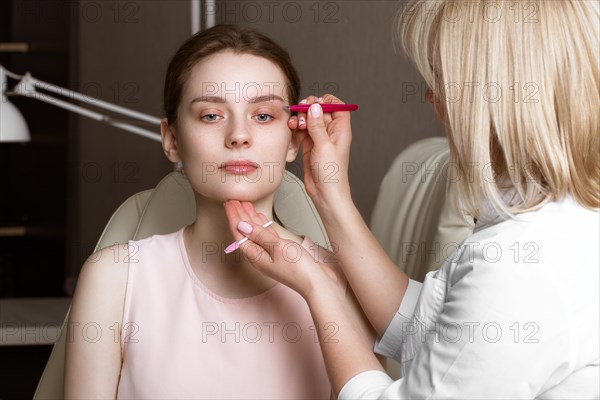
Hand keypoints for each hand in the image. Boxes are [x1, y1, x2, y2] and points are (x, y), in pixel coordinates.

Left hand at [224, 200, 342, 298]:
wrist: (317, 284)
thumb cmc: (299, 270)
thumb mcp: (278, 247)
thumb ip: (260, 235)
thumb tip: (242, 226)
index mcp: (255, 256)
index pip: (239, 233)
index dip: (234, 217)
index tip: (230, 203)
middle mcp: (260, 256)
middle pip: (245, 233)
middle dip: (240, 216)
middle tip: (234, 200)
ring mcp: (270, 255)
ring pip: (256, 233)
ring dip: (250, 219)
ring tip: (245, 205)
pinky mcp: (280, 254)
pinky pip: (267, 237)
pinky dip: (263, 226)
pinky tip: (261, 218)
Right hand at [287, 95, 352, 208]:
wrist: (325, 193)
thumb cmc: (331, 174)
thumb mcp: (324, 146)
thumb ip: (317, 126)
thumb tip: (315, 107)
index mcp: (341, 130)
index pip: (338, 107)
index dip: (328, 101)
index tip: (316, 101)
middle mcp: (331, 133)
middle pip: (320, 111)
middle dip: (310, 108)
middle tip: (302, 112)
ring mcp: (319, 139)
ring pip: (309, 120)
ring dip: (301, 118)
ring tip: (297, 124)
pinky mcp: (309, 145)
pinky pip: (302, 130)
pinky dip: (297, 127)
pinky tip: (293, 128)